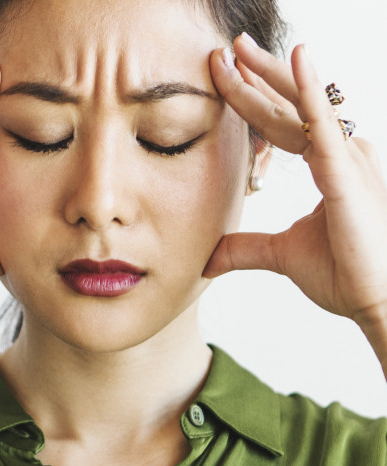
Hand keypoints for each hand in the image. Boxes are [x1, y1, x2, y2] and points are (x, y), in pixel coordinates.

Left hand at [206, 35, 386, 344]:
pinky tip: (299, 58)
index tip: (226, 77)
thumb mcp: (282, 255)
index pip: (284, 125)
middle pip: (292, 107)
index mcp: (328, 166)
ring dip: (269, 77)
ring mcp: (348, 162)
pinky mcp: (349, 177)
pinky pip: (325, 131)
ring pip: (300, 111)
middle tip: (227, 50)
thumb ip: (246, 248)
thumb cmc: (345, 273)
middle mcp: (341, 155)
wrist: (377, 302)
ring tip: (238, 49)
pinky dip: (311, 95)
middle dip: (258, 76)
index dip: (255, 100)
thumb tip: (208, 258)